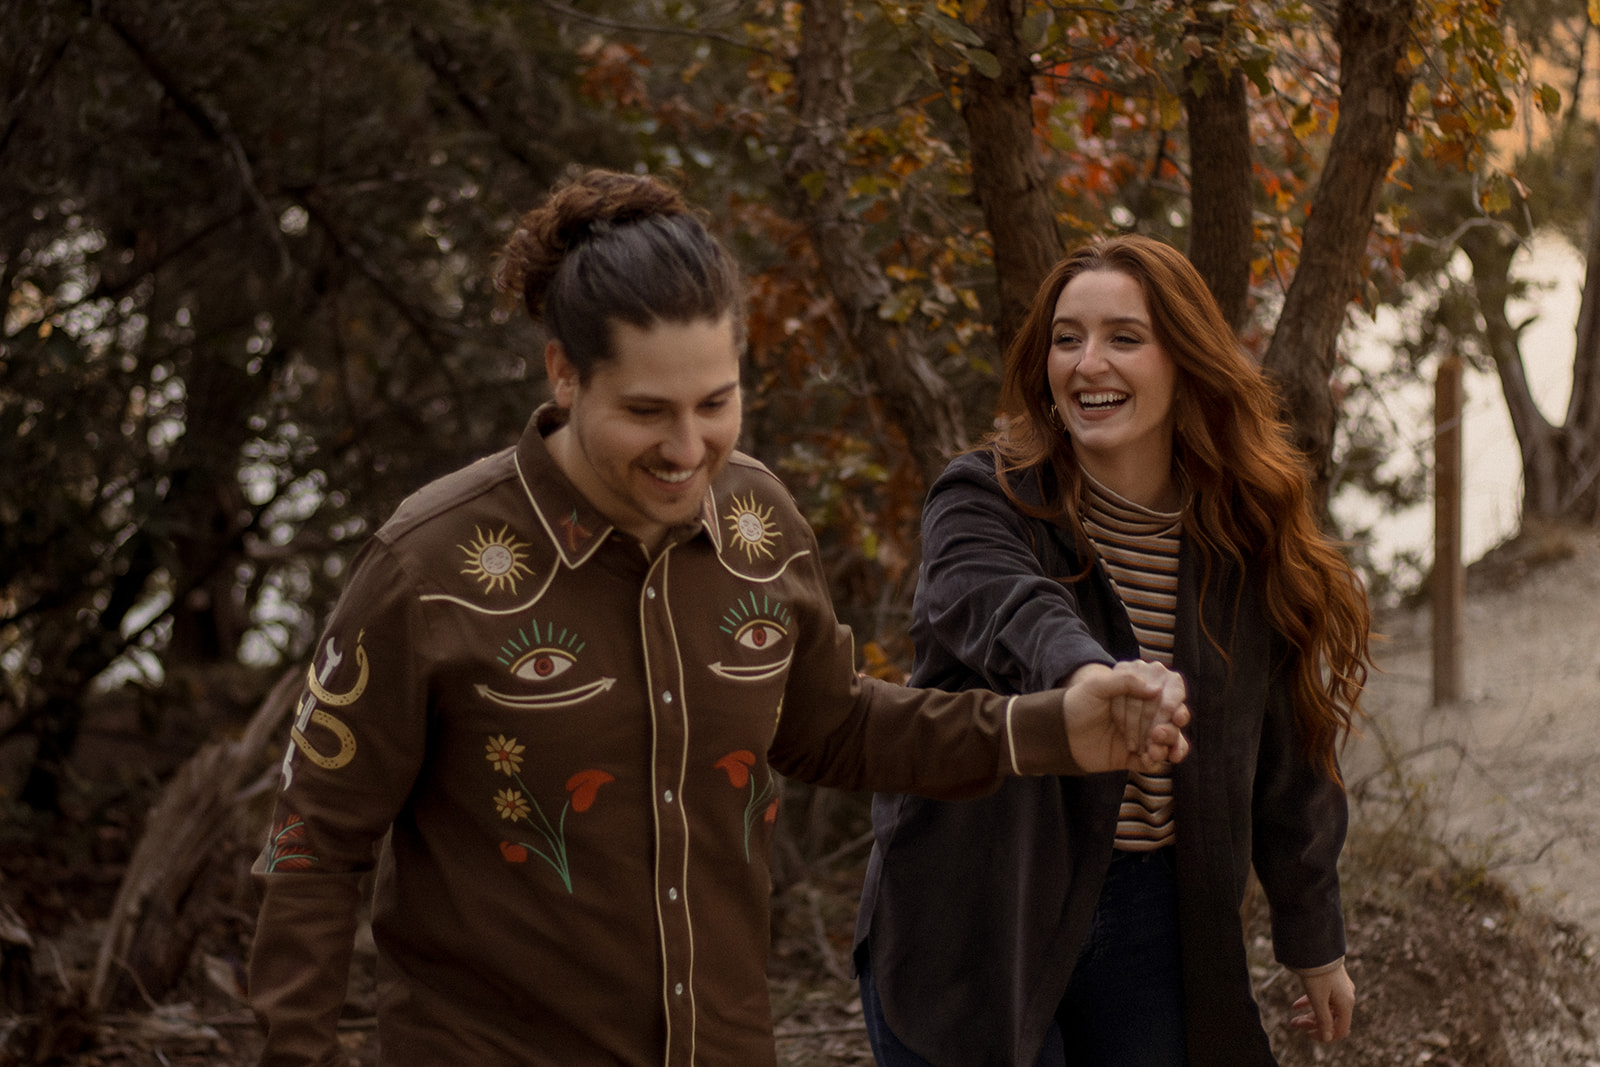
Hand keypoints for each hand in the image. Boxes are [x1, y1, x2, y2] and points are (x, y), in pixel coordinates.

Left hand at [1060, 661, 1189, 773]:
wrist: (1058, 733)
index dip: (1176, 702)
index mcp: (1140, 691)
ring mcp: (1142, 735)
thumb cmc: (1076, 703)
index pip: (1170, 693)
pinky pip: (1155, 760)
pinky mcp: (1135, 756)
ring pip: (1171, 740)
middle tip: (1159, 733)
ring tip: (1155, 750)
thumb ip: (1125, 681)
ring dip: (1170, 744)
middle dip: (1172, 728)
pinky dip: (1157, 760)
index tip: (1174, 714)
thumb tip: (1156, 689)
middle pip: (1174, 718)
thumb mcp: (1097, 686)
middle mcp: (1145, 712)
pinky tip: (1149, 759)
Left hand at [1290, 961, 1354, 1041]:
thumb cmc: (1317, 973)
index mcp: (1346, 1004)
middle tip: (1294, 1024)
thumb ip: (1323, 1020)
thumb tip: (1327, 1038)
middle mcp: (1346, 997)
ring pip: (1326, 1008)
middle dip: (1313, 1024)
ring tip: (1293, 1018)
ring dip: (1310, 1014)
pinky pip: (1323, 997)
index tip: (1308, 1034)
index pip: (1341, 1030)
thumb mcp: (1318, 999)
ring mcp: (1340, 988)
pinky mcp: (1331, 980)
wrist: (1315, 945)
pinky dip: (1310, 1002)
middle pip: (1332, 1019)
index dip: (1325, 1036)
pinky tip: (1295, 1005)